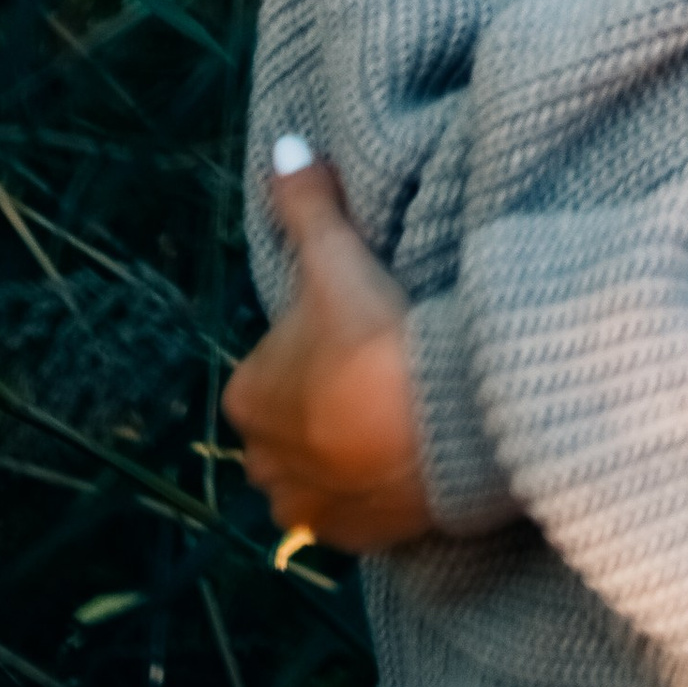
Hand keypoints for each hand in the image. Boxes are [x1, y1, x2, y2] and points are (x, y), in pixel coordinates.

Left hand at [223, 143, 431, 553]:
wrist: (441, 422)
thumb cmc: (377, 335)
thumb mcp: (337, 258)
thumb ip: (307, 203)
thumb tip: (284, 143)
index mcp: (246, 397)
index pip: (273, 366)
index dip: (322, 345)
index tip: (366, 331)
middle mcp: (262, 463)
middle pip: (295, 422)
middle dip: (329, 404)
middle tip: (388, 370)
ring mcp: (307, 510)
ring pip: (321, 470)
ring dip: (349, 452)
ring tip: (403, 416)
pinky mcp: (353, 543)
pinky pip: (356, 511)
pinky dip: (377, 490)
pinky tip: (412, 457)